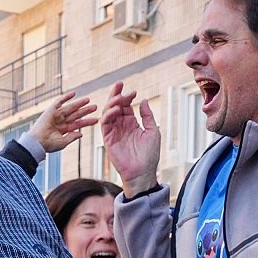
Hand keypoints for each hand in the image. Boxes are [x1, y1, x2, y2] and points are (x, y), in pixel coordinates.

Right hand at [28, 91, 98, 152]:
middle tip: (95, 107)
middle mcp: (61, 121)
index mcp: (65, 129)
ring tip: (88, 100)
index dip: (88, 121)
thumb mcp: (63, 142)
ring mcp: (56, 115)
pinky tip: (74, 93)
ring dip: (79, 103)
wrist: (37, 142)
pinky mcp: (51, 110)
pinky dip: (66, 97)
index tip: (97, 119)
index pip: (79, 124)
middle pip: (76, 114)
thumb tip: (81, 133)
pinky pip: (59, 102)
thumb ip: (72, 137)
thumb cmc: (48, 145)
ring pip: (70, 107)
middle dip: (85, 111)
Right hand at [100, 82, 161, 196]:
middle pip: (115, 106)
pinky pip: (104, 124)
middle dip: (116, 94)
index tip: (133, 91)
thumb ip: (147, 116)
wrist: (143, 172)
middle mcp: (121, 126)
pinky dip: (108, 115)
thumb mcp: (153, 131)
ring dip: (112, 103)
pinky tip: (116, 110)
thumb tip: (143, 100)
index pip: (126, 106)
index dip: (127, 97)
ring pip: (108, 113)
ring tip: (119, 97)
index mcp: (131, 124)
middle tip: (120, 85)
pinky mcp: (108, 139)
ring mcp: (114, 132)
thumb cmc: (149, 155)